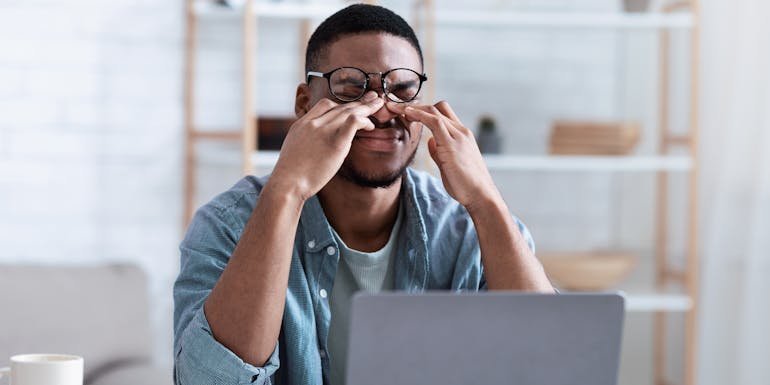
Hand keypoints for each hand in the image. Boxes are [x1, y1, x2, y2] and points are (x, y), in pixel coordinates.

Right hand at [268, 91, 384, 200]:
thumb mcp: (294, 148)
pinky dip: (363, 120)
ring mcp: (324, 131)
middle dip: (358, 101)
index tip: (352, 107)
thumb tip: (314, 145)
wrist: (287, 183)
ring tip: (378, 104)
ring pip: (349, 111)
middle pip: (340, 106)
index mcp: (303, 123)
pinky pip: (353, 122)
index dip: (341, 104)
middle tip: (373, 97)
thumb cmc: (290, 174)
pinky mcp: (336, 142)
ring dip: (366, 107)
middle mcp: (313, 123)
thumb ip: (306, 140)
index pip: (324, 104)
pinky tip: (370, 125)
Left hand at [387, 100, 500, 210]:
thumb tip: (430, 141)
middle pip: (438, 108)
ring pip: (434, 111)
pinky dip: (419, 115)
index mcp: (462, 135)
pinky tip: (406, 113)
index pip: (443, 114)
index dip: (424, 110)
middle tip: (395, 107)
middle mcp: (461, 131)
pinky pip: (434, 121)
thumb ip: (439, 151)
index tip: (406, 112)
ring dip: (413, 107)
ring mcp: (458, 136)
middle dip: (415, 105)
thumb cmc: (465, 184)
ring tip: (395, 107)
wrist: (480, 194)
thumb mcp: (449, 164)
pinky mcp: (452, 144)